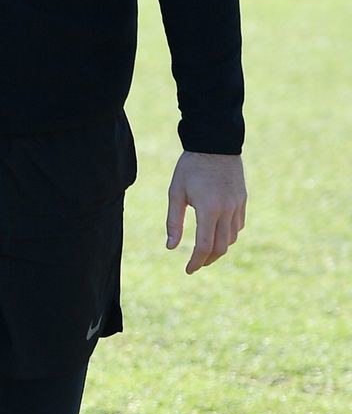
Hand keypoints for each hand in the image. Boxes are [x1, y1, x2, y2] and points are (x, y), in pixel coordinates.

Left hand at [165, 151, 245, 273]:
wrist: (215, 143)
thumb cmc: (191, 167)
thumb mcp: (176, 192)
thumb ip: (174, 221)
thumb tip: (171, 247)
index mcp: (209, 209)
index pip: (204, 246)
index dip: (196, 262)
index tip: (188, 270)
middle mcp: (227, 210)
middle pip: (221, 247)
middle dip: (207, 259)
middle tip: (195, 264)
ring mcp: (238, 205)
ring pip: (232, 238)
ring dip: (219, 248)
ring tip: (205, 251)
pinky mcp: (243, 200)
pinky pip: (238, 226)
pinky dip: (228, 235)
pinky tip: (217, 234)